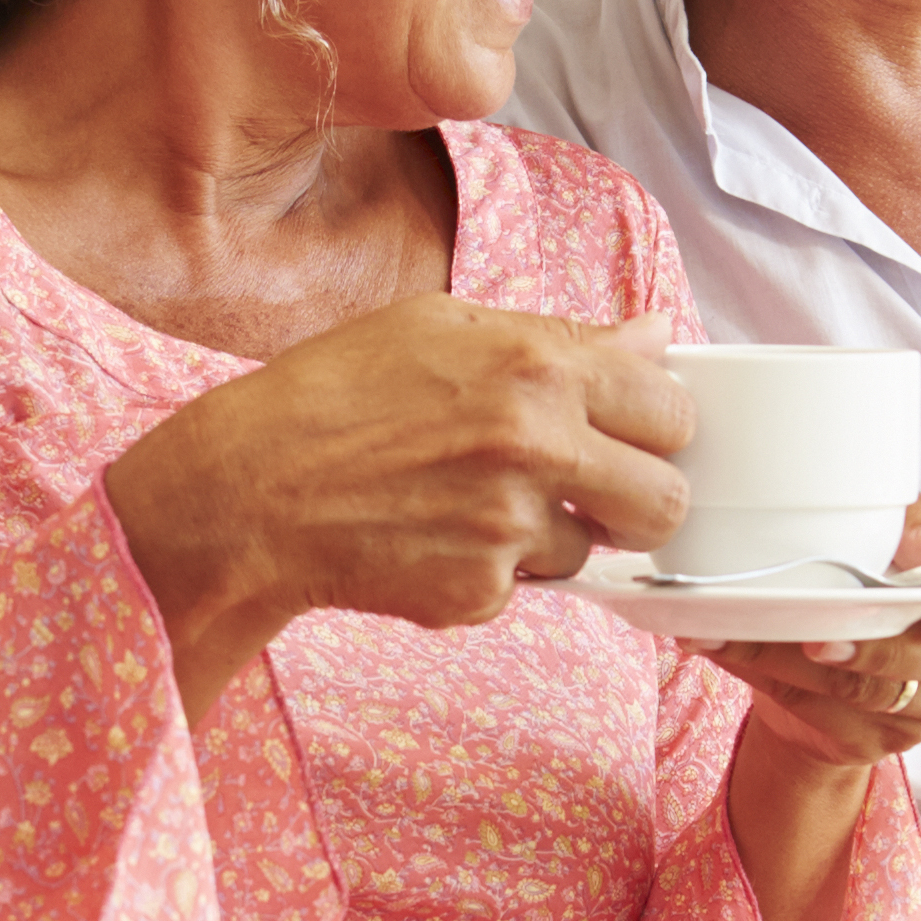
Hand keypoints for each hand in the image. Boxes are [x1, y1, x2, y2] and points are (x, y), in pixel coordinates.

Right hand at [106, 301, 692, 674]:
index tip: (631, 434)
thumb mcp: (442, 329)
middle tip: (596, 495)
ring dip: (550, 538)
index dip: (656, 427)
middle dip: (640, 503)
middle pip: (667, 502)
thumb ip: (563, 337)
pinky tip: (430, 538)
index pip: (672, 409)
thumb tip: (655, 336)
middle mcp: (537, 445)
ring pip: (590, 553)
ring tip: (470, 506)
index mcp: (538, 365)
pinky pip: (521, 590)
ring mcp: (510, 528)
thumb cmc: (334, 396)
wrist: (248, 491)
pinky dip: (487, 572)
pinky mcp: (478, 592)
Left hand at [705, 504, 920, 765]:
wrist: (848, 637)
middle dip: (874, 647)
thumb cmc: (894, 558)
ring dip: (802, 660)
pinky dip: (770, 675)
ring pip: (872, 692)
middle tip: (818, 630)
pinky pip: (824, 710)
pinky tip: (728, 644)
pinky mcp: (881, 737)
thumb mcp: (911, 522)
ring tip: (747, 629)